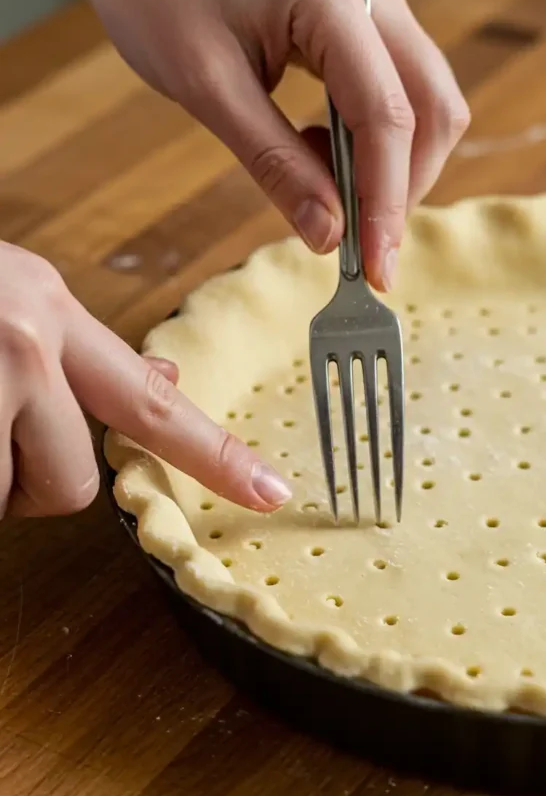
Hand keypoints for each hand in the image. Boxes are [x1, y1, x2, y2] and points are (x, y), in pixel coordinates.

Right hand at [0, 244, 290, 518]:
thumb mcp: (11, 300)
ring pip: (24, 494)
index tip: (270, 491)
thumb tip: (167, 375)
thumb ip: (82, 346)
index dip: (216, 456)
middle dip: (33, 480)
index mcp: (53, 309)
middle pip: (78, 482)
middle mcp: (34, 340)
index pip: (154, 401)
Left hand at [15, 0, 469, 289]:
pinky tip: (317, 156)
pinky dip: (370, 146)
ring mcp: (373, 7)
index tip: (377, 268)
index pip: (387, 114)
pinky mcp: (363, 26)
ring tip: (323, 193)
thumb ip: (274, 164)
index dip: (387, 201)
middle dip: (403, 189)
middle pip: (431, 109)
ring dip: (389, 170)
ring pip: (422, 106)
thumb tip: (329, 235)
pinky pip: (393, 96)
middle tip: (362, 250)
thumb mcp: (209, 90)